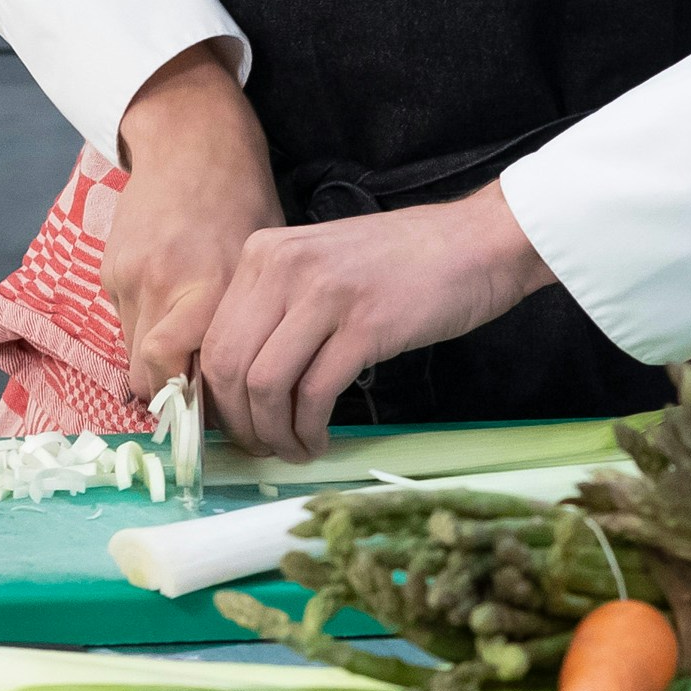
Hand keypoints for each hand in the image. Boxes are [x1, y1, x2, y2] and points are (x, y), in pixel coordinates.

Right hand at [102, 43, 281, 394]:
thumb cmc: (243, 202)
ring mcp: (129, 278)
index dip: (194, 408)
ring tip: (187, 348)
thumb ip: (244, 323)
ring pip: (131, 353)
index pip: (182, 377)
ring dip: (155, 362)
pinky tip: (168, 303)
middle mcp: (164, 287)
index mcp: (212, 287)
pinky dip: (143, 326)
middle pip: (148, 376)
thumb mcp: (261, 264)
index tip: (214, 417)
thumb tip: (238, 385)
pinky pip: (122, 320)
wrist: (192, 143)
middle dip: (168, 396)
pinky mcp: (109, 269)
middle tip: (196, 400)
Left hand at [198, 183, 554, 459]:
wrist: (478, 242)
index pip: (212, 339)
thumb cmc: (404, 263)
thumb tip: (241, 381)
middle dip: (241, 422)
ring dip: (275, 433)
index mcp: (265, 253)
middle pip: (229, 366)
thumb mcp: (321, 266)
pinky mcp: (365, 325)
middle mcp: (284, 267)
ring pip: (265, 385)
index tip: (237, 425)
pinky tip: (320, 438)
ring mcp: (324, 294)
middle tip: (263, 447)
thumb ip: (278, 306)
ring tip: (295, 448)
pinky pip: (314, 394)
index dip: (217, 396)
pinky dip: (309, 429)